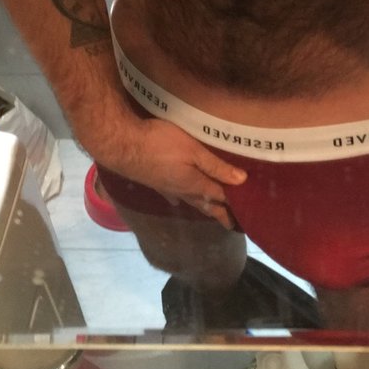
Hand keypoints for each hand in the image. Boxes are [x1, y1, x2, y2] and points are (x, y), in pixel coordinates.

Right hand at [94, 116, 246, 229]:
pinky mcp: (154, 181)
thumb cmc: (159, 144)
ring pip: (191, 201)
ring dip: (204, 207)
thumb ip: (216, 166)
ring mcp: (167, 187)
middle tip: (233, 225)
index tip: (248, 217)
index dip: (235, 206)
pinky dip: (181, 199)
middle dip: (221, 214)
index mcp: (195, 185)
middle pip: (207, 205)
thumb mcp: (193, 150)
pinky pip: (173, 194)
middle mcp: (183, 191)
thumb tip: (242, 181)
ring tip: (213, 214)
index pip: (221, 199)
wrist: (121, 144)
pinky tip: (178, 200)